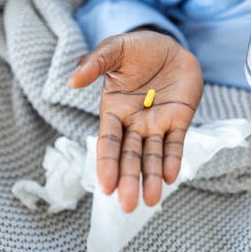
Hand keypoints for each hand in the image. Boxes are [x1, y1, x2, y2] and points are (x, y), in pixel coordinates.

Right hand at [69, 31, 202, 211]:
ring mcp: (157, 123)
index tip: (106, 187)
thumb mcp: (114, 49)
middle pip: (130, 156)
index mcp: (114, 110)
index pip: (109, 141)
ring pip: (153, 155)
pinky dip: (173, 159)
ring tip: (151, 200)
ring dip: (151, 177)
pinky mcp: (179, 119)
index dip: (107, 163)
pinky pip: (176, 143)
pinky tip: (170, 176)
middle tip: (129, 206)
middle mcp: (134, 122)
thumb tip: (71, 82)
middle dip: (129, 179)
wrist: (170, 45)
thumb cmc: (137, 48)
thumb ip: (94, 63)